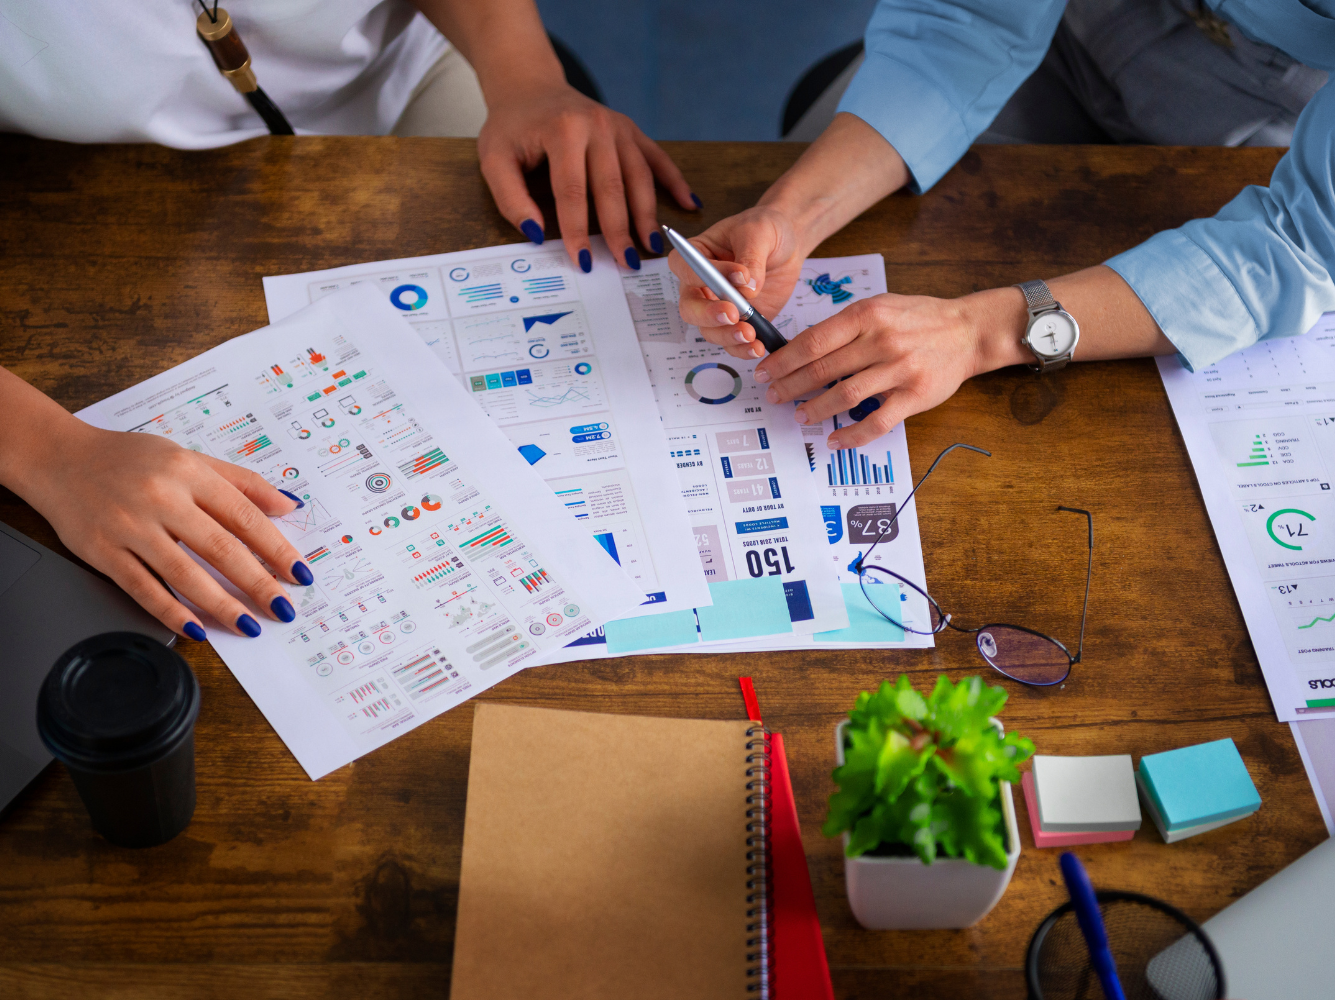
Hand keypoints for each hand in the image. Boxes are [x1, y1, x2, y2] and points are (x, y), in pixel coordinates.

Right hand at [20, 420, 312, 640]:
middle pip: (220, 548)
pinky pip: (143, 588)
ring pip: (184, 573)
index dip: (276, 548)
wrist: (57, 458)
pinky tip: (196, 627)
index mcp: (187, 472)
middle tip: (282, 608)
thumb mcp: (187, 456)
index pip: (244, 515)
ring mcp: (130, 527)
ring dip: (221, 604)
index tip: (299, 573)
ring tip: (248, 624)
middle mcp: (161, 498)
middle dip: (258, 583)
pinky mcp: (102, 551)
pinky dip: (171, 611)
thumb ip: (239, 481)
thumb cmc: (129, 459)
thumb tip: (288, 504)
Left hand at [478, 81, 697, 271]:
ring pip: (639, 176)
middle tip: (627, 264)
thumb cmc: (512, 127)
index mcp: (562, 131)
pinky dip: (675, 181)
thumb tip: (535, 234)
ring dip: (648, 214)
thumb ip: (511, 198)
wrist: (529, 87)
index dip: (578, 231)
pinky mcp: (630, 129)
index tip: (583, 261)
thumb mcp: (494, 159)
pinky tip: (689, 204)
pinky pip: (657, 157)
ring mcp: (618, 126)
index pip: (572, 192)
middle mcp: (596, 125)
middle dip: (620, 230)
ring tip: (652, 246)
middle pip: (613, 187)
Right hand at [667, 205, 807, 360]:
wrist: (786, 245)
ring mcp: (717, 307)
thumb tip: (748, 287)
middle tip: (735, 314)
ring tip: (751, 335)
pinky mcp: (737, 323)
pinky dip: (743, 349)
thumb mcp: (759, 232)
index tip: (739, 275)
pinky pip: (732, 343)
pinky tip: (758, 347)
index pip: (685, 268)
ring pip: (710, 331)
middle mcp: (700, 285)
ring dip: (728, 336)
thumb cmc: (765, 229)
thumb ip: (751, 258)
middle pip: (690, 308)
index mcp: (697, 256)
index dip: (705, 276)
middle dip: (709, 315)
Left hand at [755, 289, 1029, 448]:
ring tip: (800, 415)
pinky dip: (852, 434)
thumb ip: (845, 325)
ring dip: (816, 410)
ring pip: (845, 396)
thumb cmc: (920, 319)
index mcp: (866, 315)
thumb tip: (803, 348)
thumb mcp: (880, 306)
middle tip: (774, 397)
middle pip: (823, 370)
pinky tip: (835, 439)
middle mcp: (880, 341)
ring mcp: (898, 369)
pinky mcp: (914, 395)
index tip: (765, 372)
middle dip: (791, 386)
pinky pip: (877, 421)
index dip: (784, 361)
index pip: (813, 342)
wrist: (968, 330)